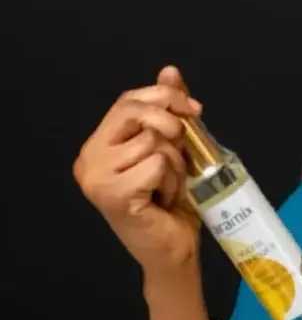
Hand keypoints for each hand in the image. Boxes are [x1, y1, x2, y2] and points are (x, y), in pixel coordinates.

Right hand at [73, 65, 203, 278]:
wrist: (172, 248)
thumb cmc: (170, 202)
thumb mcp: (172, 149)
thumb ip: (168, 111)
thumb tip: (170, 70)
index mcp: (98, 145)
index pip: (127, 100)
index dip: (164, 96)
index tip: (194, 109)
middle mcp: (89, 159)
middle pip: (135, 111)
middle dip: (172, 123)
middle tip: (185, 148)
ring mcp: (96, 177)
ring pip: (153, 140)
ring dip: (174, 164)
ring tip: (167, 186)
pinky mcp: (112, 194)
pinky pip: (156, 163)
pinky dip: (171, 180)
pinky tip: (162, 199)